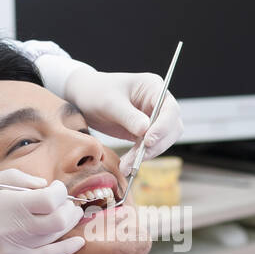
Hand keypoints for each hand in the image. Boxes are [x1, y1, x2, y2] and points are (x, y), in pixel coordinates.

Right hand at [0, 169, 82, 253]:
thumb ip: (16, 179)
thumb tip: (43, 185)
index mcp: (5, 203)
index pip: (49, 199)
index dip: (60, 192)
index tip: (57, 189)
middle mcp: (13, 227)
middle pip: (58, 219)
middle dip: (69, 208)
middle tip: (67, 203)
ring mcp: (14, 248)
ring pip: (55, 237)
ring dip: (68, 224)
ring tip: (70, 216)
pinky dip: (66, 249)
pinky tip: (78, 242)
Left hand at [62, 68, 184, 175]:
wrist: (83, 97)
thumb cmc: (96, 91)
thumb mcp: (110, 102)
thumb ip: (128, 116)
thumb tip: (146, 131)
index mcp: (154, 87)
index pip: (170, 109)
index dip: (163, 127)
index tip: (149, 140)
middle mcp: (158, 103)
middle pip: (171, 128)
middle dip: (157, 145)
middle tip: (138, 157)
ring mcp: (152, 118)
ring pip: (161, 141)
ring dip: (147, 155)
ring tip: (127, 166)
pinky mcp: (143, 132)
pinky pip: (148, 148)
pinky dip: (139, 157)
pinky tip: (126, 165)